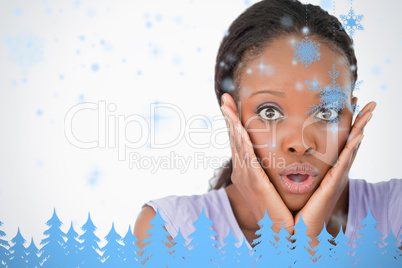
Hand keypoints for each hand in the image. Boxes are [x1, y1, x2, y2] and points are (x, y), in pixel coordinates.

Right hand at [220, 93, 293, 234]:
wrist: (278, 233)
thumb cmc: (278, 210)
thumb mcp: (271, 187)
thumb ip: (270, 172)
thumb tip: (274, 160)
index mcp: (246, 172)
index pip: (238, 142)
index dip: (234, 124)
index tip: (231, 107)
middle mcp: (242, 172)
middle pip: (233, 139)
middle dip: (229, 118)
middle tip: (224, 99)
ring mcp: (246, 176)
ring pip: (237, 145)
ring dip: (232, 124)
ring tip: (227, 107)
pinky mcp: (255, 182)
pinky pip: (247, 157)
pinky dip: (241, 141)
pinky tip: (238, 128)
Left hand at [295, 101, 375, 244]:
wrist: (296, 230)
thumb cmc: (294, 207)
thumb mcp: (295, 181)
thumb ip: (292, 166)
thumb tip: (281, 151)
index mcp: (327, 170)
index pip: (339, 142)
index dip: (347, 124)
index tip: (351, 105)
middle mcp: (334, 172)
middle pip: (350, 142)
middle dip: (360, 122)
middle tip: (369, 102)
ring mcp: (336, 178)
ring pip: (352, 148)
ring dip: (361, 129)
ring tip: (370, 111)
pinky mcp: (332, 185)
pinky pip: (344, 163)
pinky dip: (353, 149)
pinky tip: (359, 135)